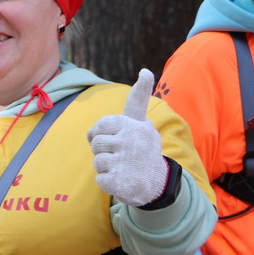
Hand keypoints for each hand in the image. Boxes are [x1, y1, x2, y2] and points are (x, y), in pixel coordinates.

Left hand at [87, 69, 167, 206]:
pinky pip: (100, 179)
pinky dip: (108, 182)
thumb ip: (138, 100)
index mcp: (134, 125)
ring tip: (124, 168)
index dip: (101, 133)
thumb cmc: (143, 149)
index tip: (116, 138)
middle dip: (103, 150)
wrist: (158, 184)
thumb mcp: (143, 123)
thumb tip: (144, 70)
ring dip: (106, 167)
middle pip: (95, 143)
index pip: (102, 124)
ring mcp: (125, 162)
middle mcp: (131, 141)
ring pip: (97, 161)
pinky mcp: (119, 182)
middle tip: (122, 156)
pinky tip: (124, 181)